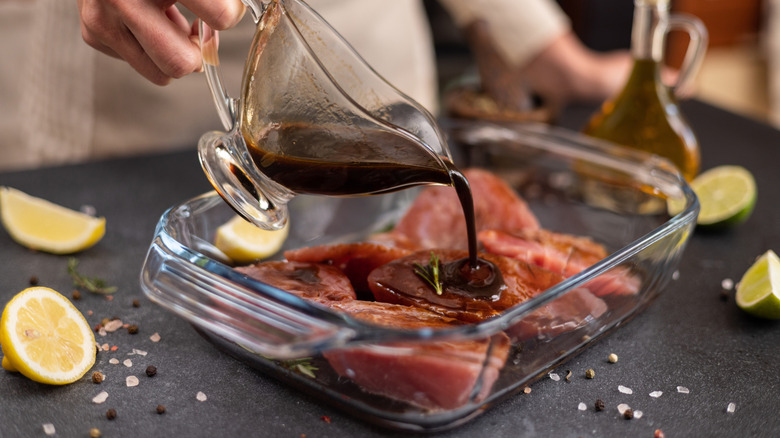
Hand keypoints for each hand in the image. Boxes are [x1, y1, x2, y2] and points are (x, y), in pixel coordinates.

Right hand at [77, 0, 245, 84]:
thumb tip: (237, 12)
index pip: (220, 16)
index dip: (229, 14)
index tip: (228, 9)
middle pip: (181, 63)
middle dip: (197, 51)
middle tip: (199, 29)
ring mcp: (103, 19)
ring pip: (161, 73)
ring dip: (175, 52)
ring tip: (172, 20)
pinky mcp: (93, 33)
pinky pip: (141, 64)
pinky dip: (151, 46)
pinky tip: (148, 17)